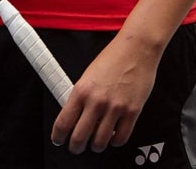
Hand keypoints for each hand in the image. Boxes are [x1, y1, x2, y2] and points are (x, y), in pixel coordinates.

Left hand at [50, 33, 159, 153]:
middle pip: (79, 138)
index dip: (58, 137)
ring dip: (96, 146)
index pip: (62, 123)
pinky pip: (121, 138)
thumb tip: (76, 117)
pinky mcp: (132, 111)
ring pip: (100, 142)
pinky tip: (114, 135)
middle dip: (76, 147)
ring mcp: (115, 108)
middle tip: (77, 146)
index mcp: (81, 91)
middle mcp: (96, 101)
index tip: (59, 139)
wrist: (137, 48)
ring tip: (97, 142)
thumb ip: (81, 97)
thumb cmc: (114, 57)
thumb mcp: (88, 75)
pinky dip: (115, 141)